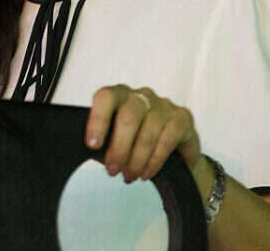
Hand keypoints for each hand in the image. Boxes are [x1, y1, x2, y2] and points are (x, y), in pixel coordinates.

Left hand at [85, 85, 200, 182]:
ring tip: (129, 176)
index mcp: (120, 94)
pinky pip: (167, 141)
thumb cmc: (133, 141)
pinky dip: (155, 161)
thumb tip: (87, 150)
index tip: (92, 145)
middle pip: (128, 118)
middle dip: (119, 149)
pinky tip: (147, 174)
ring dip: (136, 160)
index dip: (98, 120)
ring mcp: (164, 105)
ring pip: (148, 133)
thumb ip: (101, 139)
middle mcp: (142, 95)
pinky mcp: (182, 118)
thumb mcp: (114, 138)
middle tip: (113, 170)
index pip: (106, 97)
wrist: (172, 152)